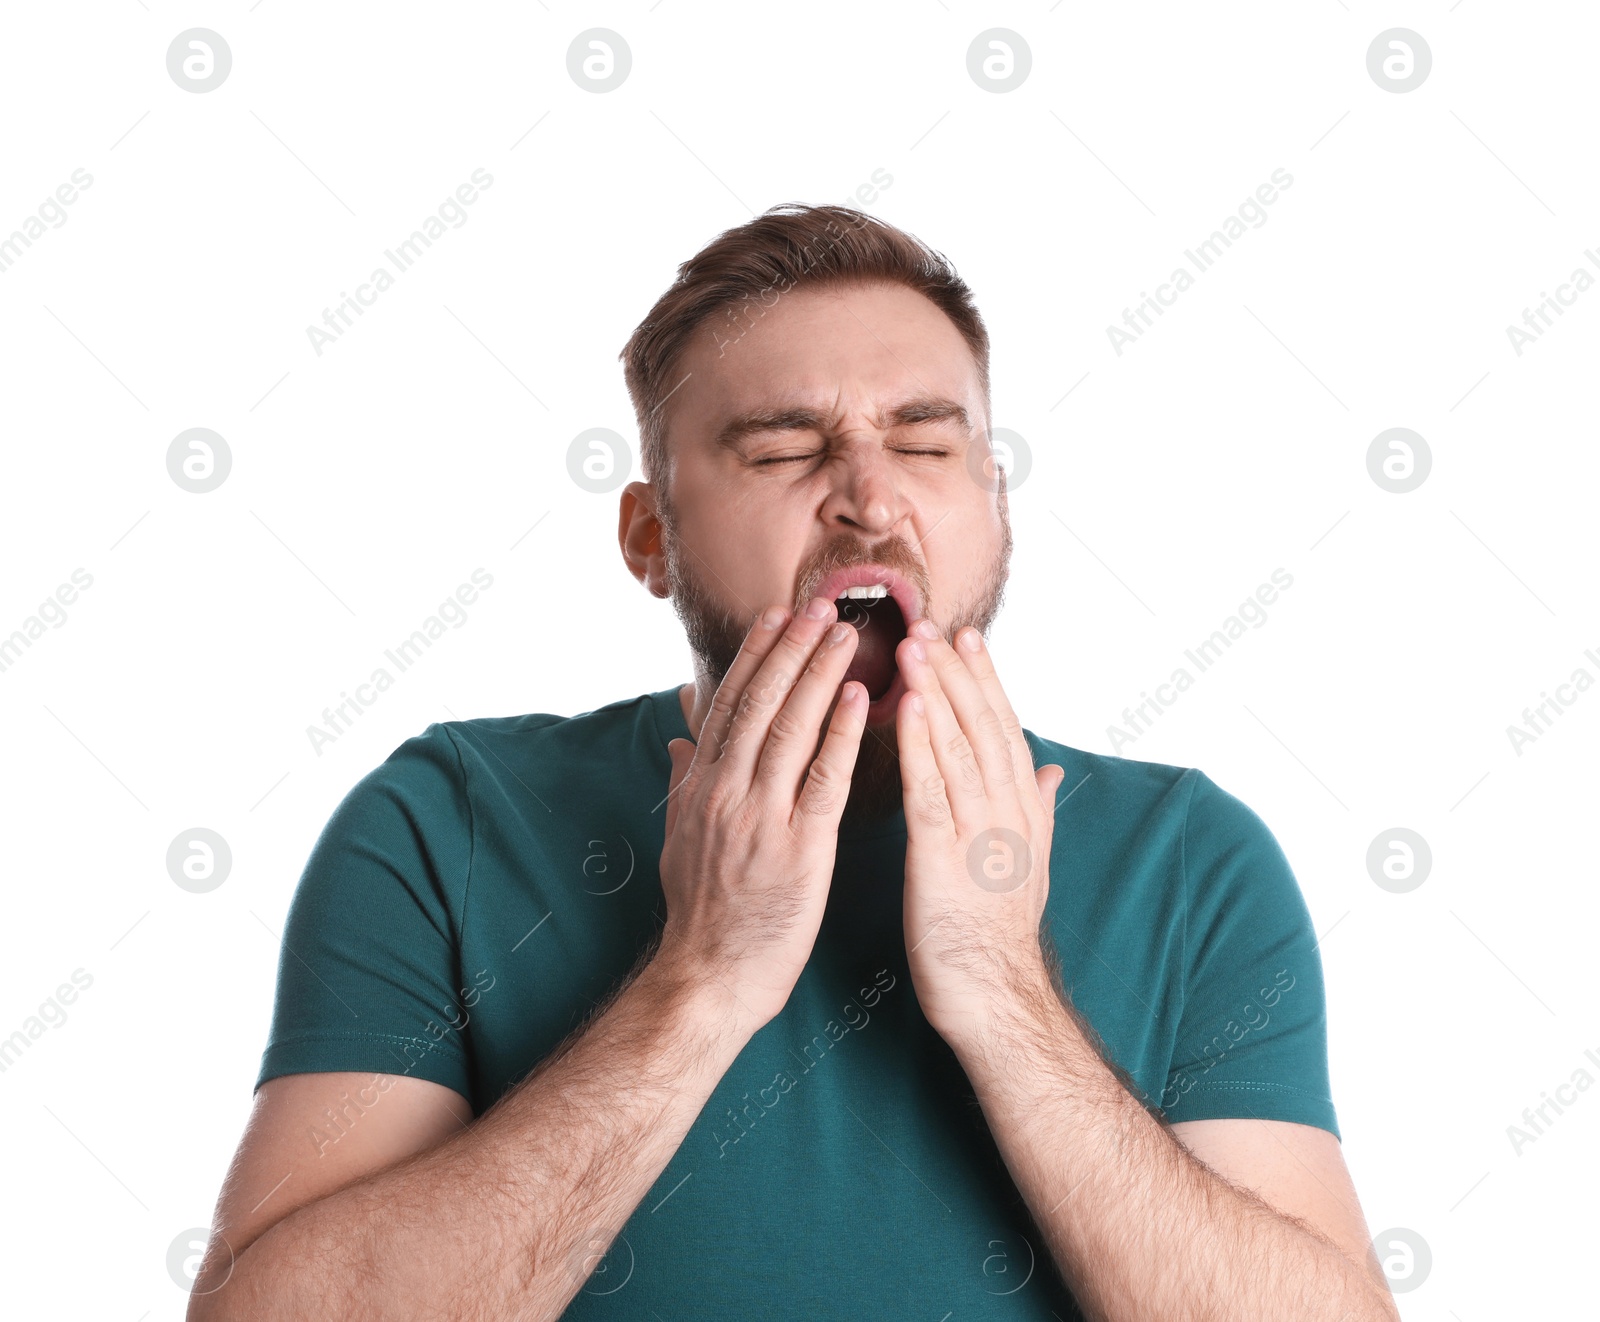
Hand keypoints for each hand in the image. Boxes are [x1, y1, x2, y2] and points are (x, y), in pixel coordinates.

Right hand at [656, 598, 867, 1033]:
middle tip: (821, 605)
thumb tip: (678, 733)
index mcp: (701, 787)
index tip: (777, 616)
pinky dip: (841, 734)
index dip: (755, 657)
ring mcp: (760, 819)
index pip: (729, 706)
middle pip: (760, 705)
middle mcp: (726, 793)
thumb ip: (682, 779)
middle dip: (792, 650)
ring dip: (819, 675)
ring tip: (846, 634)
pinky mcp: (798, 850)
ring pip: (791, 729)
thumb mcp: (680, 837)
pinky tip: (859, 698)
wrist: (708, 979)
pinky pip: (823, 780)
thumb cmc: (702, 913)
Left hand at [894, 620, 1064, 1047]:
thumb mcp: (1029, 866)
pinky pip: (931, 793)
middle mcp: (1006, 815)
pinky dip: (920, 746)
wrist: (996, 1000)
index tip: (968, 637)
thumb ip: (1037, 811)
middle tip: (936, 623)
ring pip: (959, 749)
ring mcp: (978, 837)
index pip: (1004, 731)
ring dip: (939, 694)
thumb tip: (1051, 770)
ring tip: (917, 647)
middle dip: (960, 673)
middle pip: (984, 729)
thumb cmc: (998, 936)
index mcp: (1021, 813)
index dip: (986, 682)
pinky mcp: (942, 861)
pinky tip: (906, 709)